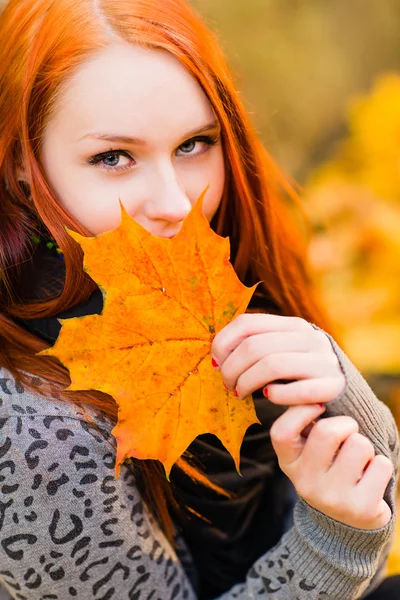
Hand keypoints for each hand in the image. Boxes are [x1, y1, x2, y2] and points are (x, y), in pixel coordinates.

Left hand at [211, 314, 345, 403]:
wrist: (346, 399)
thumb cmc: (302, 378)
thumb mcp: (283, 353)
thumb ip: (257, 346)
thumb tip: (216, 353)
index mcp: (294, 325)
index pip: (247, 323)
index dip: (223, 343)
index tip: (215, 363)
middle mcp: (311, 338)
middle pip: (254, 346)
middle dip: (231, 368)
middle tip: (227, 384)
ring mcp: (324, 361)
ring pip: (271, 365)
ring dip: (246, 382)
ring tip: (239, 393)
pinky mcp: (333, 387)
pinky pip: (295, 390)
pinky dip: (275, 394)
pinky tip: (268, 396)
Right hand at [270, 403, 392, 528]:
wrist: (346, 523)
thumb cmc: (330, 468)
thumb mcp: (309, 450)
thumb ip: (307, 423)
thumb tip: (314, 387)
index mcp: (289, 463)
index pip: (282, 431)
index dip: (301, 411)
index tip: (319, 408)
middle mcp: (305, 482)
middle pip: (327, 431)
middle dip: (346, 424)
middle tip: (348, 434)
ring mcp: (332, 498)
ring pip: (359, 445)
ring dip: (365, 446)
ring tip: (358, 461)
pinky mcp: (361, 509)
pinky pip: (382, 464)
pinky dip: (381, 465)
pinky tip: (370, 478)